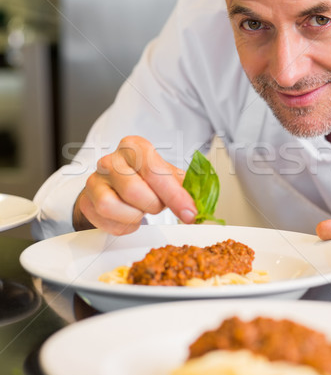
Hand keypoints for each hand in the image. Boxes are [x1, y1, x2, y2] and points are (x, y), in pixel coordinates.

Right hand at [73, 136, 196, 234]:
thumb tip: (201, 204)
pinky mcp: (86, 202)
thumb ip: (186, 187)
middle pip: (132, 189)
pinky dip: (123, 226)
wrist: (118, 185)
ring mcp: (95, 180)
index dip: (174, 194)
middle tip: (158, 206)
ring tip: (141, 211)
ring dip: (133, 216)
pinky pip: (105, 221)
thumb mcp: (169, 176)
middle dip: (152, 205)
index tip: (189, 212)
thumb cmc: (146, 179)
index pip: (154, 170)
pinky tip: (129, 218)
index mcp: (134, 147)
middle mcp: (111, 160)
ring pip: (111, 205)